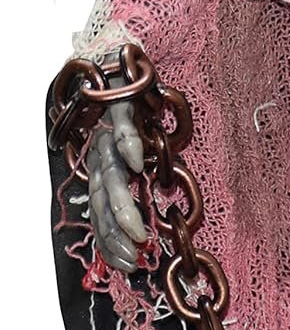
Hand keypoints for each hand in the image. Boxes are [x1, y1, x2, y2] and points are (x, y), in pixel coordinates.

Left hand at [85, 101, 148, 272]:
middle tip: (136, 255)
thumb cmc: (136, 116)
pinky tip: (140, 162)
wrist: (121, 65)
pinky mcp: (121, 105)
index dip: (111, 241)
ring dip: (123, 206)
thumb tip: (149, 231)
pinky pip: (122, 127)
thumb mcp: (135, 161)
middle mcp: (101, 156)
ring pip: (110, 174)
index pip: (100, 214)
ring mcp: (109, 132)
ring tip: (138, 230)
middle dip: (118, 234)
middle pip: (104, 201)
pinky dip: (128, 144)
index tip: (128, 264)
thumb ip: (138, 189)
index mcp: (102, 171)